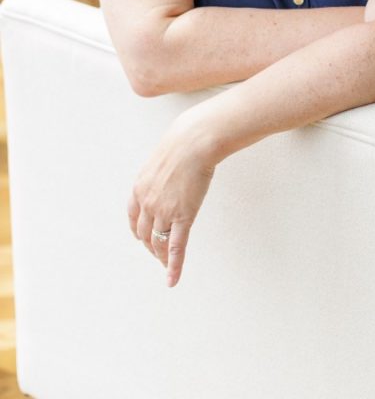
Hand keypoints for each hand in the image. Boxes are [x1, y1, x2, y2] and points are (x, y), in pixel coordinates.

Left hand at [127, 110, 215, 287]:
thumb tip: (167, 171)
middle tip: (158, 254)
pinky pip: (176, 247)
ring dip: (161, 257)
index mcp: (139, 188)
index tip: (145, 238)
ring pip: (158, 243)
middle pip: (145, 234)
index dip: (139, 231)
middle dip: (151, 246)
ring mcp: (164, 211)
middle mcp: (147, 203)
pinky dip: (174, 266)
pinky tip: (172, 280)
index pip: (134, 218)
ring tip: (165, 266)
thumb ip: (160, 172)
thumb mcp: (161, 158)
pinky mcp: (182, 216)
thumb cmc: (183, 143)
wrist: (194, 141)